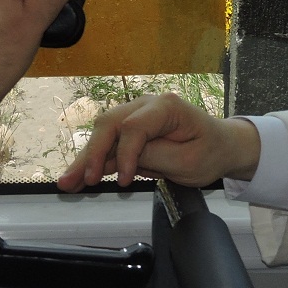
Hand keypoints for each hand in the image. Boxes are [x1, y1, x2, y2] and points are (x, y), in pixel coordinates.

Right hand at [56, 93, 260, 191]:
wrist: (221, 146)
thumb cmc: (209, 151)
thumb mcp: (188, 161)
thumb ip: (155, 156)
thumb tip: (123, 159)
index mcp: (166, 107)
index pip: (134, 126)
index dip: (124, 154)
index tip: (123, 181)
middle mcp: (146, 105)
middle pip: (110, 124)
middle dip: (92, 153)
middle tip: (80, 181)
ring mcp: (137, 115)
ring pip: (103, 133)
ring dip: (85, 158)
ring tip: (66, 182)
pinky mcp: (131, 130)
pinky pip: (109, 144)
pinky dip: (94, 161)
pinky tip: (76, 177)